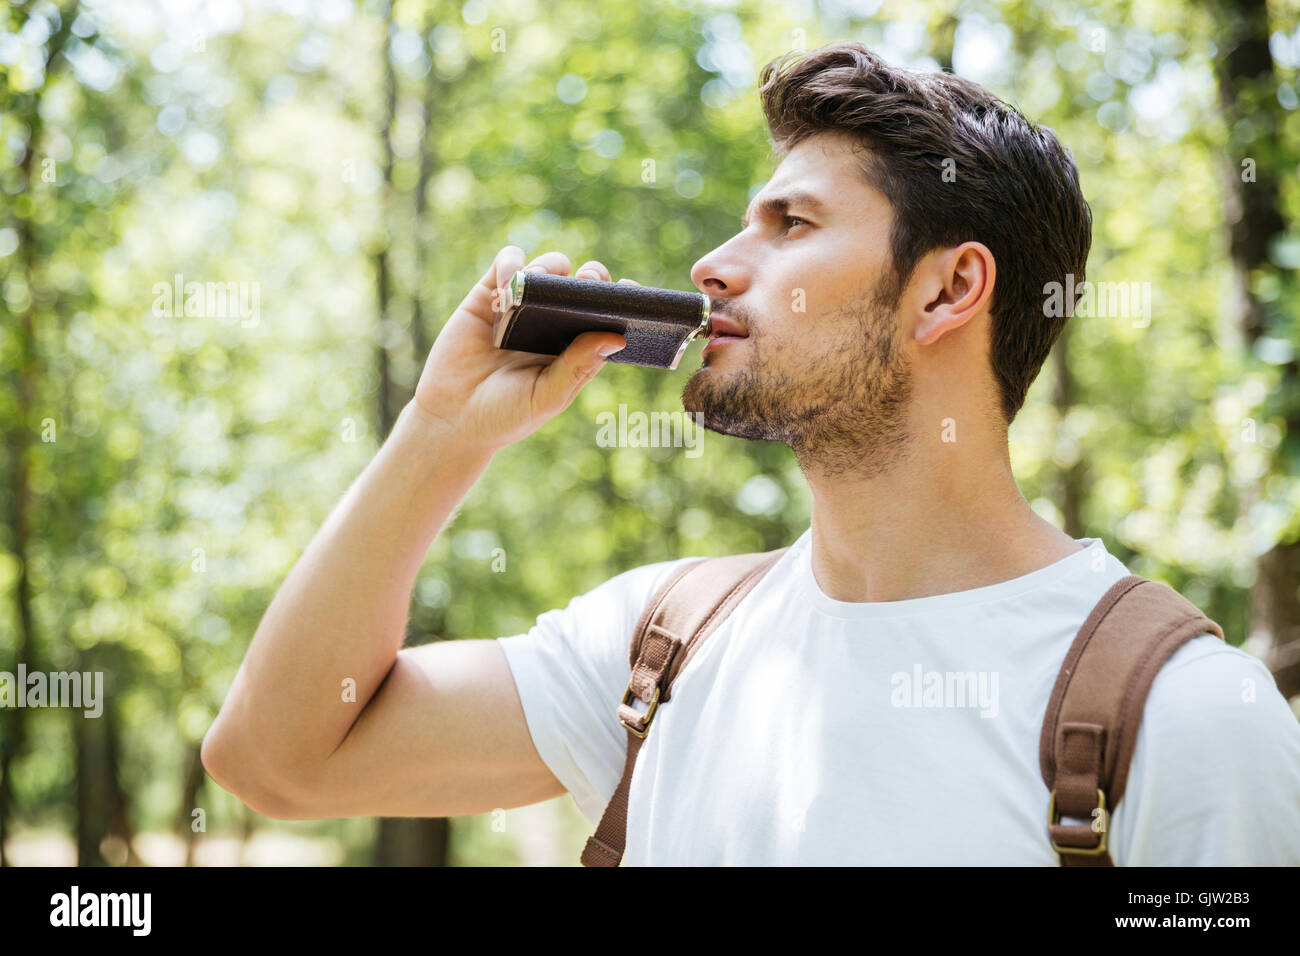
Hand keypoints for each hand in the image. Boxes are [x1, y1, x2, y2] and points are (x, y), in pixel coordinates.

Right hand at [410, 246, 633, 451]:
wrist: (452, 419)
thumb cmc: (506, 415)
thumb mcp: (548, 396)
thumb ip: (578, 367)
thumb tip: (617, 337)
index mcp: (575, 346)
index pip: (606, 315)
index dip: (621, 299)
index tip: (632, 291)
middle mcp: (553, 322)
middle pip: (582, 284)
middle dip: (592, 275)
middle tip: (589, 280)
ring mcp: (522, 306)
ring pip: (549, 266)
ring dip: (550, 267)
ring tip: (540, 284)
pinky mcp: (489, 294)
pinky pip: (508, 262)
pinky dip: (512, 263)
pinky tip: (509, 283)